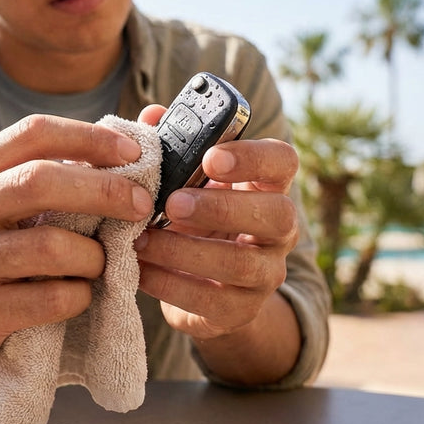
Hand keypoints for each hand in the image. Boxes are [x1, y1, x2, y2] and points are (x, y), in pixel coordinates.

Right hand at [0, 115, 153, 367]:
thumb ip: (50, 173)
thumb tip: (128, 150)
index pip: (34, 133)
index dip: (90, 138)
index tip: (133, 153)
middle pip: (40, 182)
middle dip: (104, 191)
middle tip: (141, 206)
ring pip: (51, 246)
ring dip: (93, 255)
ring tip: (99, 262)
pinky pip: (49, 298)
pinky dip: (79, 295)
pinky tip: (79, 294)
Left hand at [135, 105, 299, 340]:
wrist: (200, 286)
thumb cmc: (190, 218)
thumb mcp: (183, 182)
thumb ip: (169, 147)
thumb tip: (150, 114)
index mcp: (266, 186)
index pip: (283, 161)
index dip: (253, 157)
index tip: (210, 157)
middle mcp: (278, 230)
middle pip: (277, 214)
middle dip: (222, 208)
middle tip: (172, 203)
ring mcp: (266, 272)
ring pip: (242, 262)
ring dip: (186, 249)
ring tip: (142, 238)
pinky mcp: (241, 309)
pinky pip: (212, 299)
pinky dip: (171, 283)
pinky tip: (140, 269)